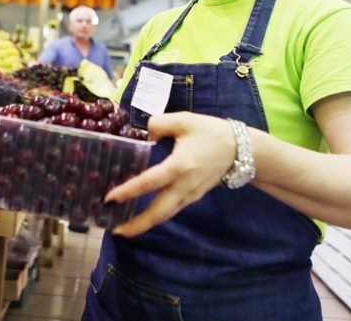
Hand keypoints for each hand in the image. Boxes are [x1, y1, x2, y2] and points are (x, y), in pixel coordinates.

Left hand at [106, 112, 236, 237]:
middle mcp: (184, 185)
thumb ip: (159, 124)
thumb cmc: (211, 132)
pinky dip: (157, 216)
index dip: (128, 191)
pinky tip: (144, 214)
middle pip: (158, 212)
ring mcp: (190, 194)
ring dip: (145, 224)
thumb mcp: (184, 120)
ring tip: (124, 228)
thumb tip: (145, 135)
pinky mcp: (194, 196)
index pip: (149, 182)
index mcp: (180, 165)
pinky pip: (172, 210)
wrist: (241, 149)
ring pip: (166, 215)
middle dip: (137, 225)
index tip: (109, 198)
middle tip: (115, 230)